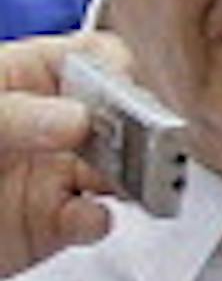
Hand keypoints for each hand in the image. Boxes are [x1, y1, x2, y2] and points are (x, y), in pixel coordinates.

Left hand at [0, 32, 133, 275]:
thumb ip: (13, 116)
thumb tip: (73, 119)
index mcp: (25, 77)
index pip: (93, 58)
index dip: (118, 71)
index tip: (126, 94)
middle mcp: (47, 123)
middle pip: (118, 115)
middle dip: (140, 128)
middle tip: (149, 144)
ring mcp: (51, 172)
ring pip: (116, 169)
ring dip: (133, 176)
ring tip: (135, 184)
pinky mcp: (50, 222)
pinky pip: (91, 219)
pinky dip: (98, 220)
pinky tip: (87, 216)